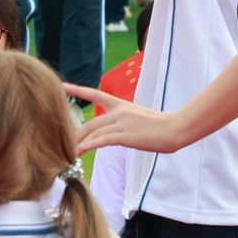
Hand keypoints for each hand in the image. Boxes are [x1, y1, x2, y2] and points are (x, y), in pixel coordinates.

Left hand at [71, 84, 196, 154]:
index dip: (78, 90)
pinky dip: (90, 146)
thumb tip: (115, 130)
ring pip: (94, 132)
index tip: (62, 85)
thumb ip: (124, 122)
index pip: (95, 94)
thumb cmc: (161, 126)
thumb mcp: (139, 119)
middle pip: (90, 122)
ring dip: (79, 143)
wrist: (176, 128)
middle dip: (75, 134)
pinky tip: (80, 151)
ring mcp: (122, 123)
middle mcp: (119, 112)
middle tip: (61, 142)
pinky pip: (103, 140)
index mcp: (122, 106)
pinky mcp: (127, 136)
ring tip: (67, 152)